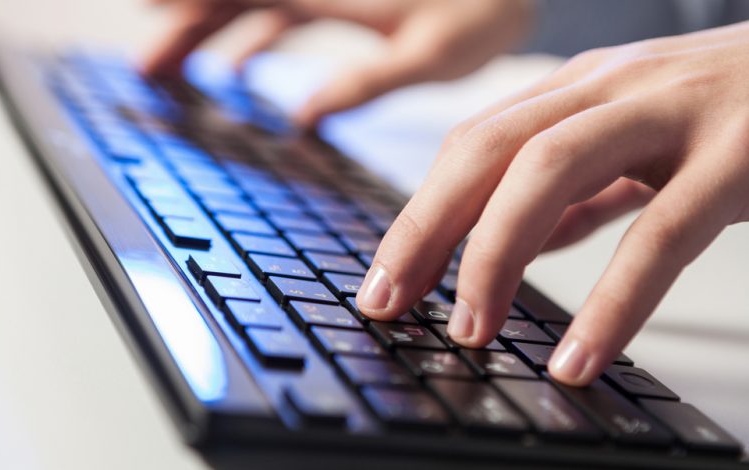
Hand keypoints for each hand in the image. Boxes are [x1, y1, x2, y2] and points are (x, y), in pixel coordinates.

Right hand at [141, 0, 532, 125]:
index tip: (143, 17)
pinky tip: (243, 69)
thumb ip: (362, 83)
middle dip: (186, 25)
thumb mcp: (426, 55)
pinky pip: (282, 11)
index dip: (189, 5)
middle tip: (149, 67)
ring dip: (212, 33)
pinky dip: (255, 36)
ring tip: (176, 69)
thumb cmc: (482, 8)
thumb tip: (306, 117)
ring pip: (252, 2)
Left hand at [356, 22, 748, 385]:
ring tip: (470, 331)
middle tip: (389, 306)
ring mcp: (672, 112)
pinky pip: (659, 231)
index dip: (416, 216)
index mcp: (578, 91)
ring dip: (493, 256)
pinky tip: (579, 355)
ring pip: (549, 172)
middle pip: (485, 152)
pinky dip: (611, 300)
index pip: (470, 149)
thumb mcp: (637, 142)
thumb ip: (580, 191)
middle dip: (425, 233)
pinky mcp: (739, 155)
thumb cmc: (734, 108)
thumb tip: (522, 240)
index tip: (383, 281)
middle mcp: (609, 89)